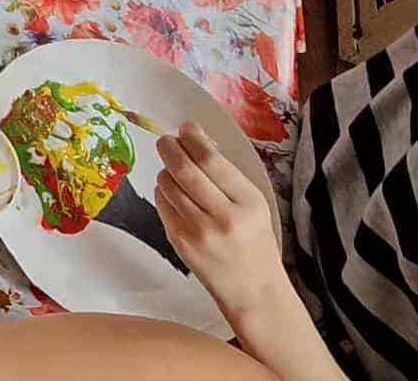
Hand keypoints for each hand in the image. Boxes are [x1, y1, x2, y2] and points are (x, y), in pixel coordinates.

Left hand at [157, 122, 288, 317]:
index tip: (186, 127)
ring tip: (173, 169)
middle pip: (183, 168)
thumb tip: (196, 140)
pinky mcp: (179, 241)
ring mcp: (198, 231)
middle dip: (169, 147)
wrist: (253, 290)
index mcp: (247, 202)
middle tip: (166, 140)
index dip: (193, 137)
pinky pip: (162, 204)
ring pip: (167, 184)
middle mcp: (222, 216)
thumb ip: (227, 176)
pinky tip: (173, 192)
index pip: (211, 159)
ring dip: (165, 170)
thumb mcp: (254, 205)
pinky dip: (163, 191)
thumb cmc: (255, 242)